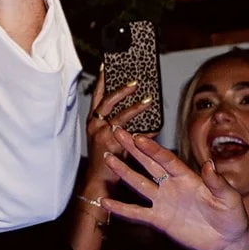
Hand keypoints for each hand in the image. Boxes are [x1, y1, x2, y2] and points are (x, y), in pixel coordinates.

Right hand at [84, 69, 150, 186]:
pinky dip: (143, 130)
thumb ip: (124, 128)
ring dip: (134, 107)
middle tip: (135, 83)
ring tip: (148, 101)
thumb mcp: (109, 139)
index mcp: (93, 122)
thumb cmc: (106, 162)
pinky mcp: (111, 147)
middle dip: (120, 90)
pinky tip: (155, 126)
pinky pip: (130, 135)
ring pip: (119, 117)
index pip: (97, 97)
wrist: (98, 183)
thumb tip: (148, 119)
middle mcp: (95, 126)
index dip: (101, 81)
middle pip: (106, 102)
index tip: (106, 66)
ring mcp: (101, 136)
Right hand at [101, 129, 248, 249]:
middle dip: (133, 149)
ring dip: (123, 172)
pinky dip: (121, 208)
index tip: (138, 137)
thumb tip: (209, 164)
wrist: (227, 242)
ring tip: (108, 159)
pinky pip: (137, 213)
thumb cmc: (232, 217)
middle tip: (118, 132)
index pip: (166, 160)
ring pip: (139, 184)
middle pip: (148, 164)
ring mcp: (163, 202)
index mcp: (188, 178)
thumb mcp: (230, 199)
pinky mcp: (159, 219)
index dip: (152, 149)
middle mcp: (172, 186)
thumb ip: (217, 182)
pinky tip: (106, 201)